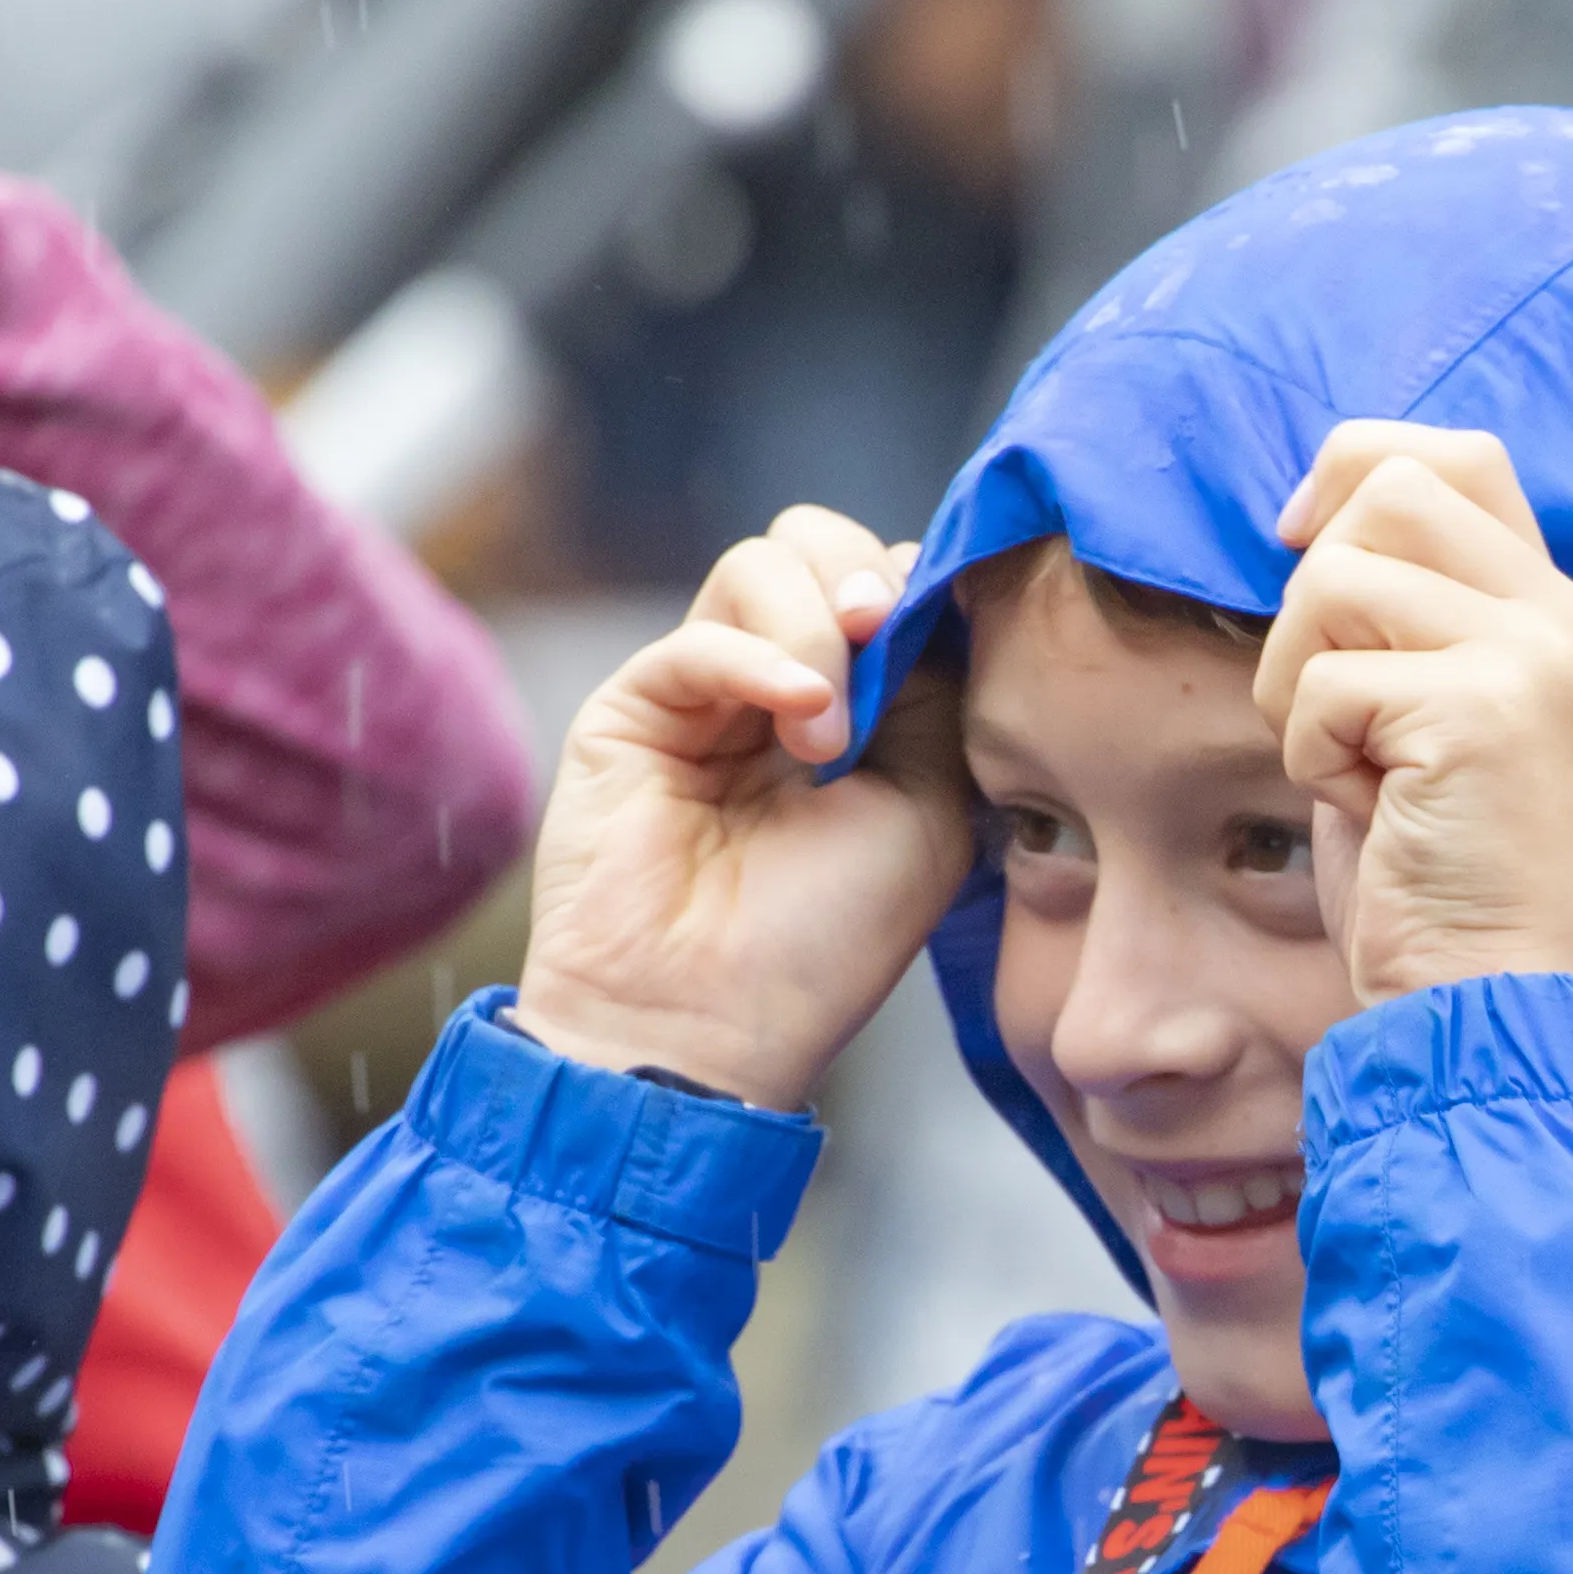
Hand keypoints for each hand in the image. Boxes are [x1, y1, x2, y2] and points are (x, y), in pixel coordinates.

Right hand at [516, 507, 971, 1109]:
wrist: (713, 1028)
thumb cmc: (826, 943)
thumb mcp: (927, 804)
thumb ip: (929, 690)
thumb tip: (923, 590)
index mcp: (849, 710)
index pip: (879, 584)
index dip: (913, 587)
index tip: (942, 623)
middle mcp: (770, 688)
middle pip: (812, 545)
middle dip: (860, 573)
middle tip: (882, 633)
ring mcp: (699, 695)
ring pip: (757, 565)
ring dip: (813, 627)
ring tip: (829, 737)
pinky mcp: (630, 712)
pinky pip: (698, 638)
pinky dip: (760, 661)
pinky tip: (802, 721)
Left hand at [1258, 424, 1572, 1008]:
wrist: (1489, 1003)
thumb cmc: (1439, 878)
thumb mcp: (1436, 718)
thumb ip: (1414, 616)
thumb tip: (1316, 521)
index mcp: (1564, 617)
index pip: (1460, 458)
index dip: (1354, 469)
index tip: (1299, 542)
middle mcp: (1568, 621)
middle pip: (1393, 486)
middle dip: (1315, 587)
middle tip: (1333, 699)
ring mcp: (1535, 659)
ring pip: (1339, 575)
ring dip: (1300, 678)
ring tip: (1357, 769)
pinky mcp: (1483, 709)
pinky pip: (1323, 679)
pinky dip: (1312, 753)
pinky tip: (1371, 811)